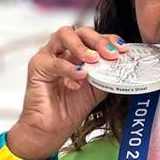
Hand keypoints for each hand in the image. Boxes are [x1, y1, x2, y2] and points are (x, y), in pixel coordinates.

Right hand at [6, 26, 128, 159]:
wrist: (52, 128)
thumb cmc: (71, 108)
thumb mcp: (98, 88)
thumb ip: (107, 73)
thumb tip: (123, 62)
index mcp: (77, 54)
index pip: (94, 37)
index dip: (109, 39)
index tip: (122, 49)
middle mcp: (63, 50)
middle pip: (81, 31)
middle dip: (99, 40)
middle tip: (111, 54)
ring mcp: (48, 55)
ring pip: (64, 34)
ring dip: (82, 46)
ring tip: (93, 60)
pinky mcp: (37, 66)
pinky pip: (55, 61)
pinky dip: (70, 68)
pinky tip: (80, 76)